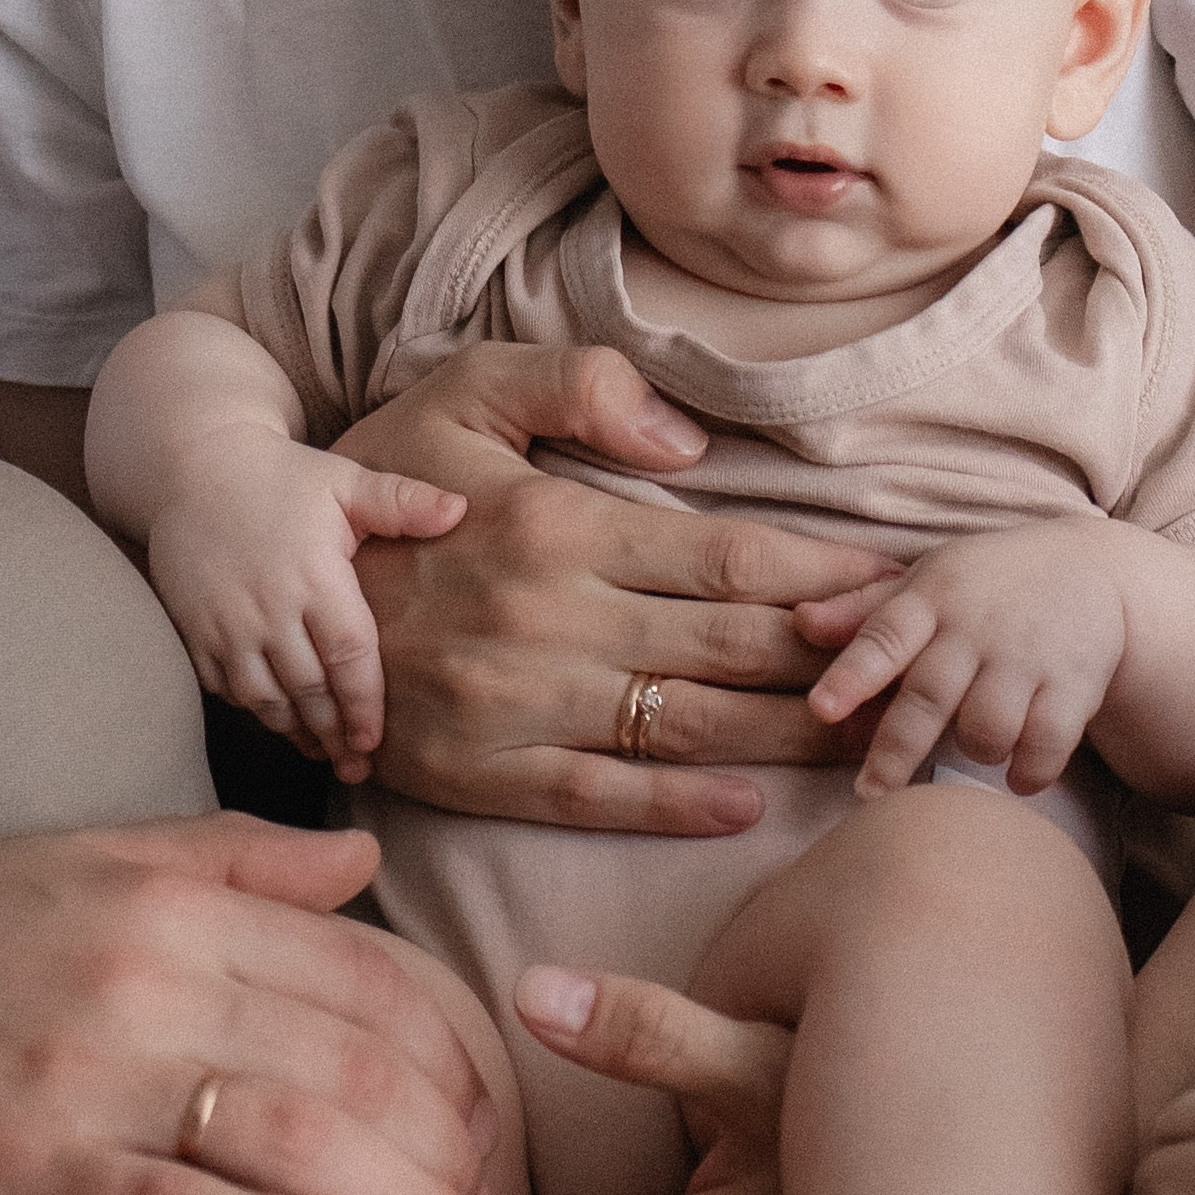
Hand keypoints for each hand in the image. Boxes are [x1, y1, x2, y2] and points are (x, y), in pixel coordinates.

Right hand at [0, 813, 505, 1194]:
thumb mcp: (82, 859)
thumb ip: (229, 857)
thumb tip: (361, 859)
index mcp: (162, 899)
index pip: (354, 968)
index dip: (445, 1046)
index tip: (486, 1115)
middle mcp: (140, 976)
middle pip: (347, 1057)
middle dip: (447, 1140)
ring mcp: (87, 1076)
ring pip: (292, 1137)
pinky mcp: (33, 1172)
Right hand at [149, 427, 465, 769]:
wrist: (191, 466)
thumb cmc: (280, 476)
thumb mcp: (343, 480)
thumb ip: (401, 501)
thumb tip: (461, 510)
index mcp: (314, 576)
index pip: (347, 658)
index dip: (364, 706)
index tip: (376, 742)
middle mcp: (268, 607)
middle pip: (309, 689)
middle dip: (335, 734)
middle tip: (356, 766)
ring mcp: (226, 624)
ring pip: (265, 698)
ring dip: (295, 730)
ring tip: (322, 752)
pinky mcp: (194, 630)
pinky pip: (225, 687)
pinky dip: (253, 710)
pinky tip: (278, 719)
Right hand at [343, 342, 896, 830]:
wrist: (269, 578)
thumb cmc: (386, 475)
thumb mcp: (465, 391)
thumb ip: (577, 387)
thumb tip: (688, 443)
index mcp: (559, 523)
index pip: (733, 560)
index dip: (830, 578)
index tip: (903, 585)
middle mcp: (550, 619)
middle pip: (733, 649)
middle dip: (840, 662)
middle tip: (924, 669)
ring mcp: (518, 704)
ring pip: (687, 727)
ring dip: (789, 735)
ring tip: (873, 736)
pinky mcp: (482, 770)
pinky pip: (602, 798)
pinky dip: (682, 807)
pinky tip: (748, 804)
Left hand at [799, 525, 1128, 794]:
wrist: (1092, 568)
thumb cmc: (985, 584)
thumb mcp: (926, 581)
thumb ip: (862, 609)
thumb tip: (799, 624)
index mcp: (931, 598)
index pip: (884, 636)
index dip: (851, 674)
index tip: (820, 710)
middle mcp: (976, 628)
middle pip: (929, 697)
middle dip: (896, 750)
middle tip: (869, 795)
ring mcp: (1028, 656)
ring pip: (986, 731)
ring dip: (974, 753)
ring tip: (974, 747)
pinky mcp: (1076, 684)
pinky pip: (1046, 746)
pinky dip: (1028, 771)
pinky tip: (1017, 774)